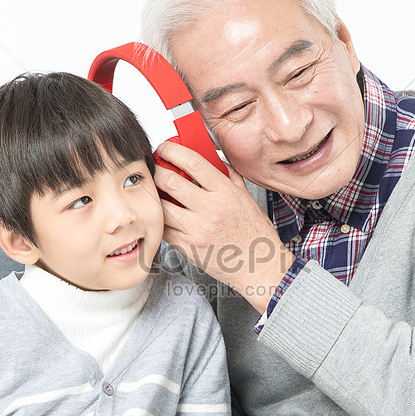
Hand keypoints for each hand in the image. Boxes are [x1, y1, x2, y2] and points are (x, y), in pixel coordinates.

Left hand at [156, 141, 295, 312]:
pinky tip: (165, 216)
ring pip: (162, 206)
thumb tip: (214, 160)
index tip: (165, 148)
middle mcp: (210, 209)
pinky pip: (164, 229)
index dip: (172, 151)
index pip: (192, 162)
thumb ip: (230, 177)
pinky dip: (161, 220)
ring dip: (155, 197)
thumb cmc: (255, 234)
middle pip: (169, 181)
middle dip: (157, 171)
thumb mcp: (247, 198)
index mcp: (225, 192)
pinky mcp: (188, 247)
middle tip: (155, 170)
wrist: (259, 266)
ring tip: (157, 194)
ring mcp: (197, 229)